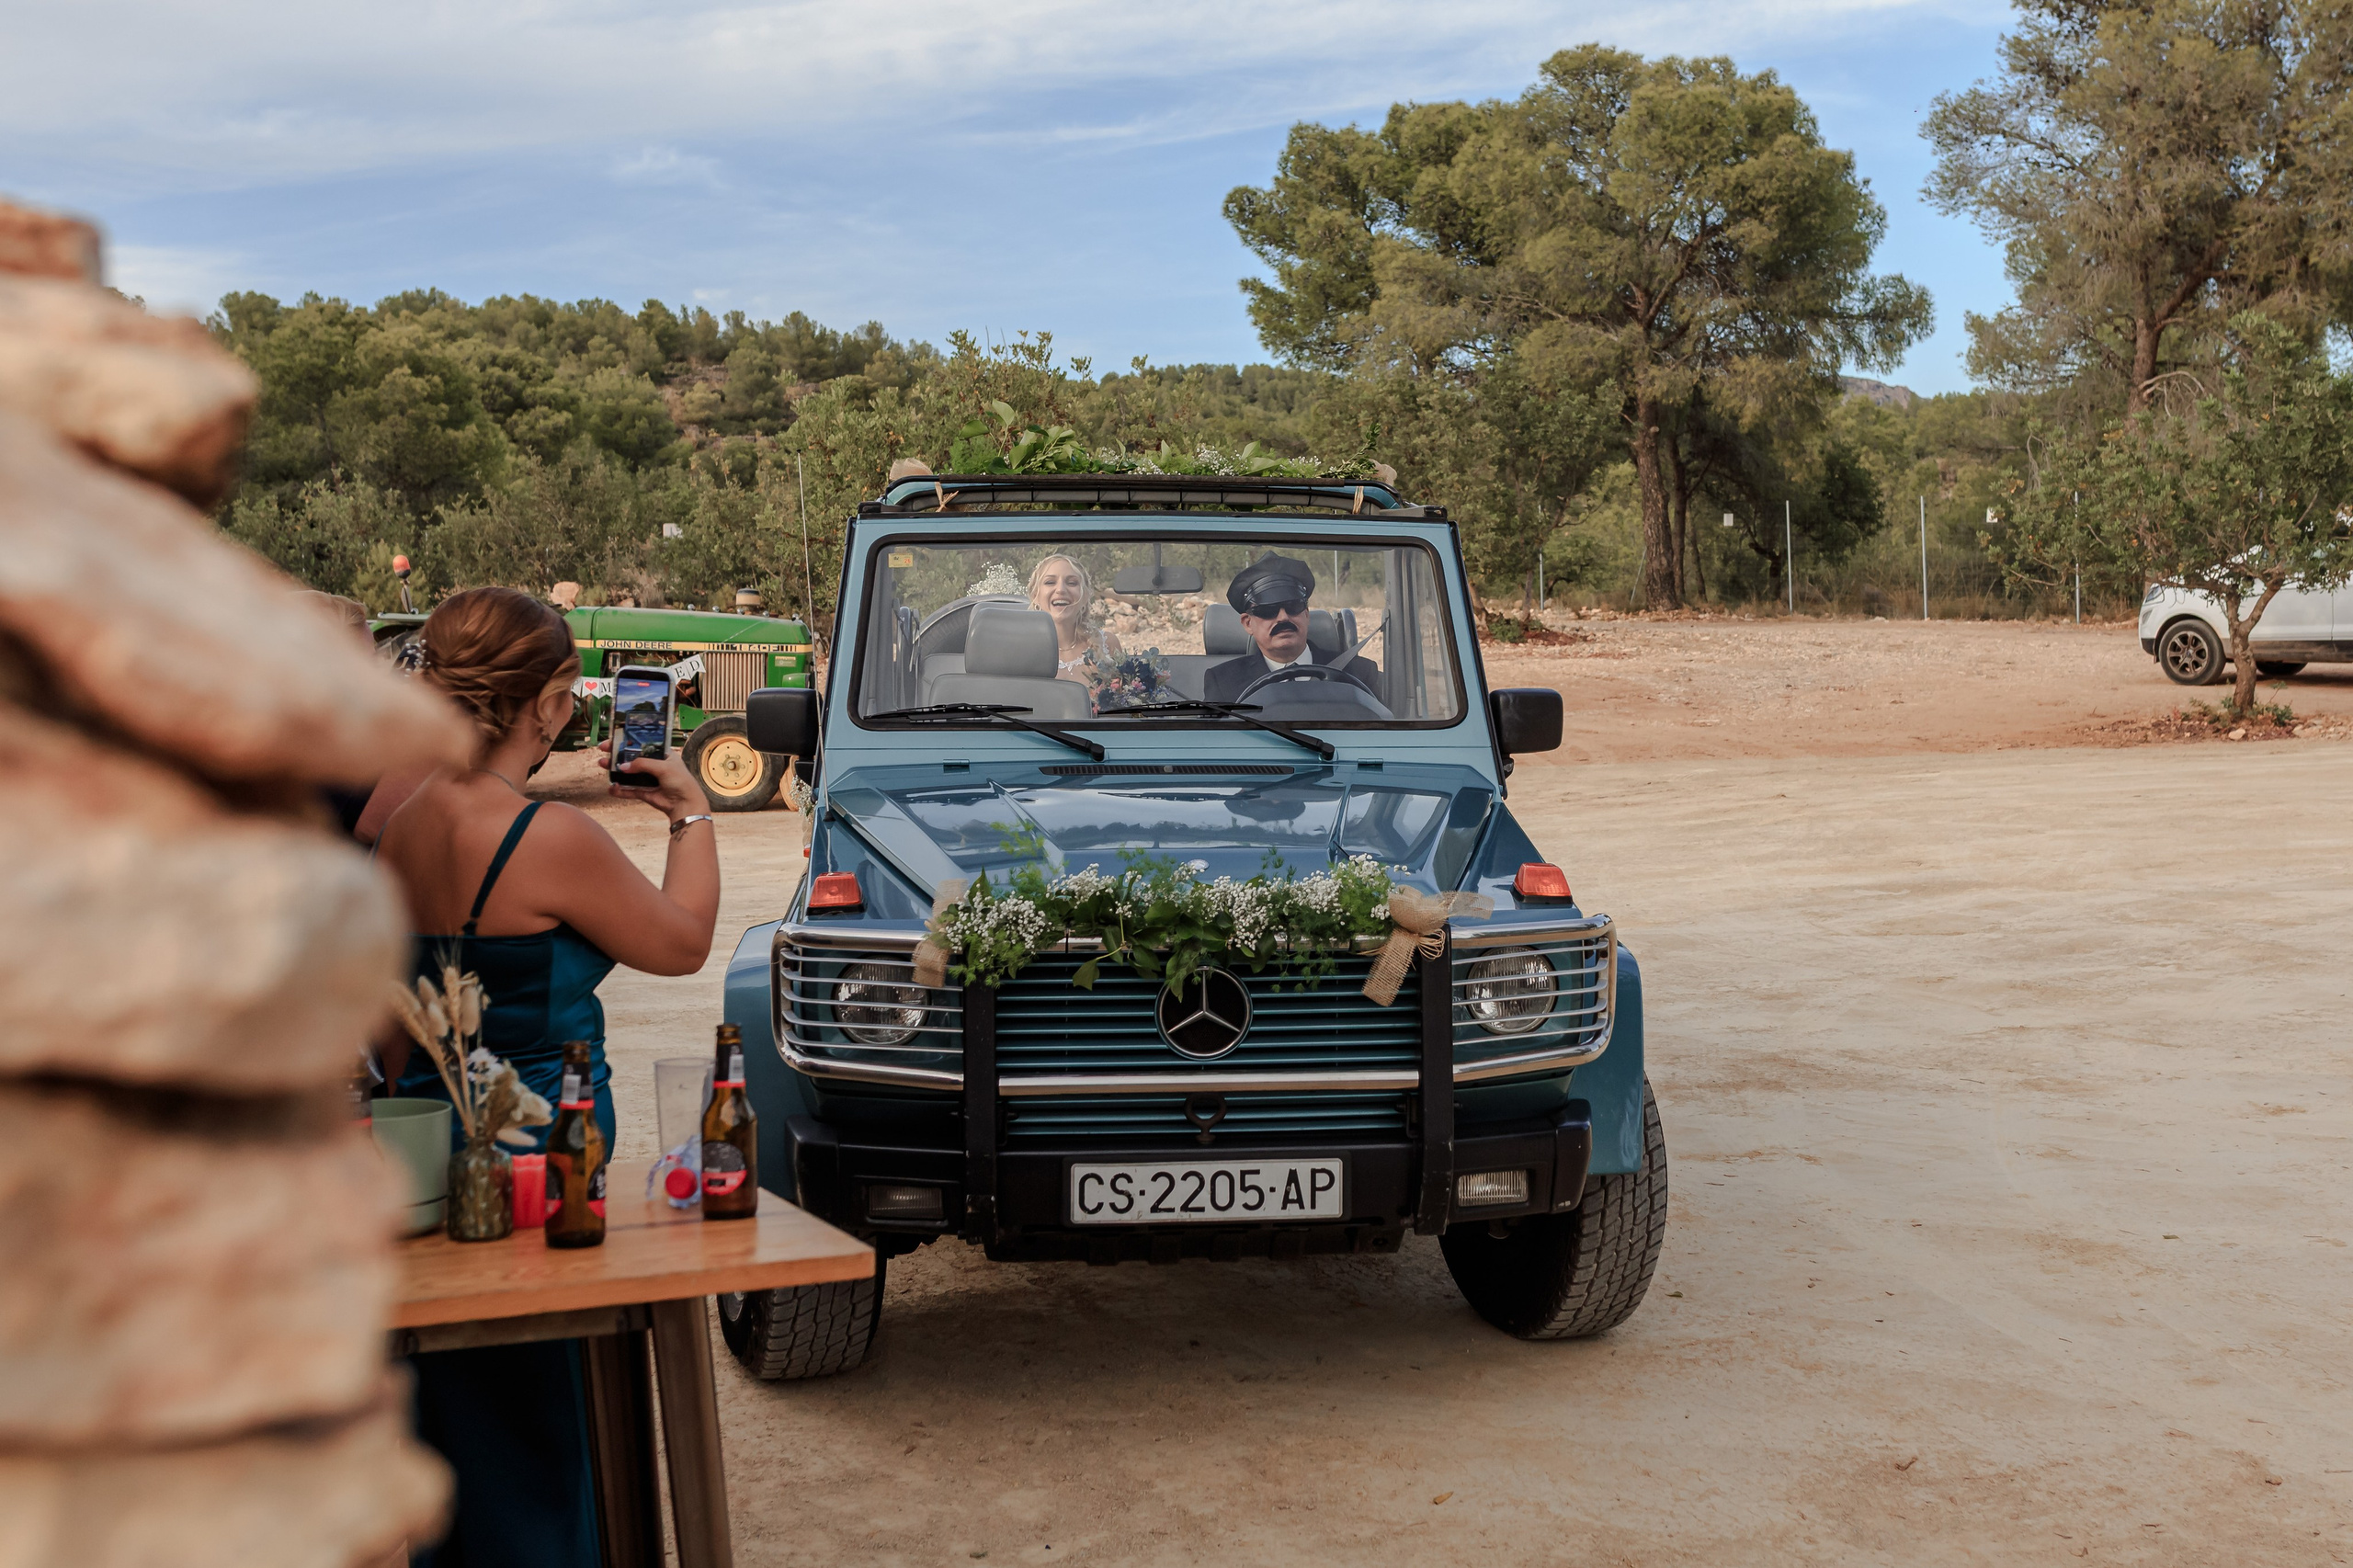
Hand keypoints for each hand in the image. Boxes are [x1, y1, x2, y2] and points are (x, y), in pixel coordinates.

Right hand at [595, 742, 709, 818]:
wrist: (685, 804)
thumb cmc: (681, 782)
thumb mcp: (663, 767)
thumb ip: (642, 764)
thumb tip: (623, 767)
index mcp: (662, 754)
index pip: (642, 745)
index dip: (628, 741)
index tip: (613, 739)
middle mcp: (654, 765)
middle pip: (632, 758)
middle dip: (617, 755)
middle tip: (604, 750)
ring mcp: (648, 779)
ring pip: (628, 774)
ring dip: (615, 770)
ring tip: (603, 766)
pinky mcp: (645, 792)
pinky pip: (629, 790)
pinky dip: (620, 790)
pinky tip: (611, 788)